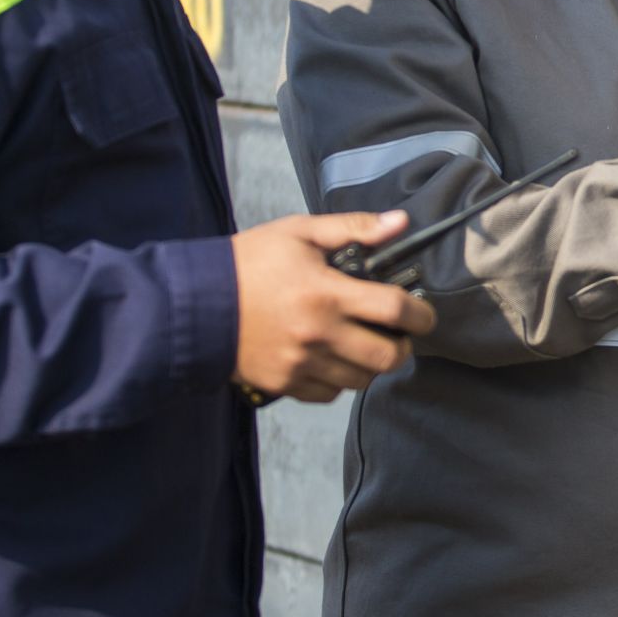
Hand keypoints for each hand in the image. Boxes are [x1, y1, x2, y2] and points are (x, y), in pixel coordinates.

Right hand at [231, 212, 439, 401]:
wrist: (193, 302)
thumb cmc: (248, 263)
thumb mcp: (299, 232)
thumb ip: (353, 228)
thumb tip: (399, 223)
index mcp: (326, 293)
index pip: (394, 310)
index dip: (421, 314)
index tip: (424, 314)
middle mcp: (317, 334)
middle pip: (386, 356)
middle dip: (402, 347)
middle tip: (398, 335)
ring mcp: (301, 363)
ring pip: (361, 380)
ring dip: (371, 365)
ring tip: (364, 345)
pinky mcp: (284, 383)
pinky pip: (329, 394)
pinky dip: (339, 381)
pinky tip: (333, 359)